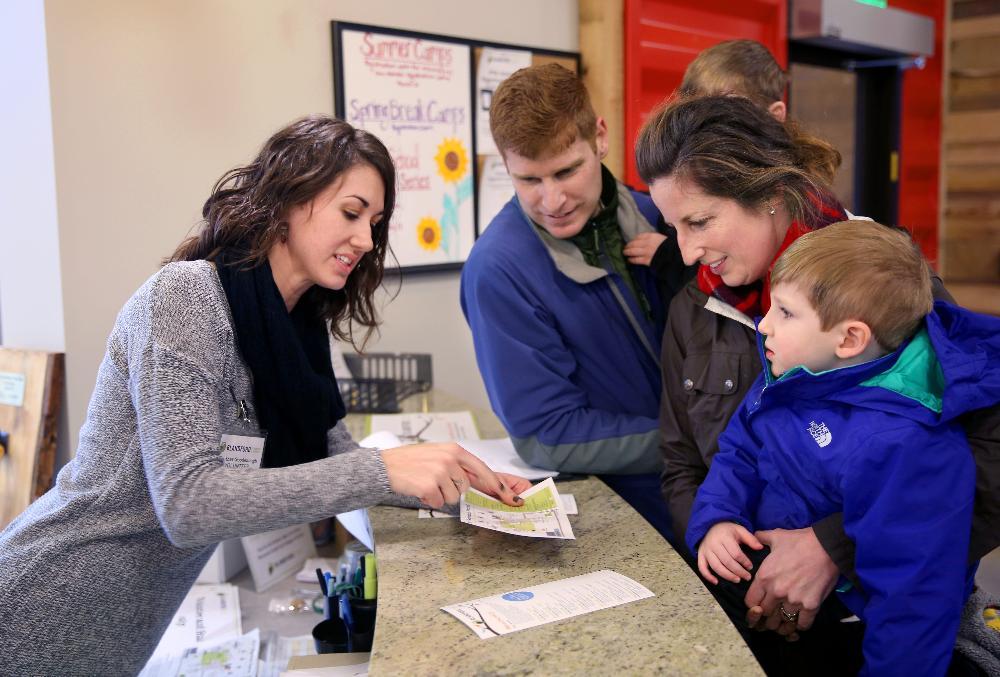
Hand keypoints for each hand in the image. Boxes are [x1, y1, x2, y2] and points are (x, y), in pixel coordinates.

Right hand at [380, 443, 525, 508]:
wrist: (384, 466)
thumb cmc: (411, 462)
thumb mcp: (437, 454)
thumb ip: (458, 465)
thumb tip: (478, 481)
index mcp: (454, 449)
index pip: (482, 469)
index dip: (497, 485)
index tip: (511, 497)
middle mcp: (450, 458)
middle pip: (465, 486)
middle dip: (452, 490)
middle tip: (435, 483)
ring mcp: (440, 471)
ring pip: (453, 496)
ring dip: (439, 495)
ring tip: (425, 484)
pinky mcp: (430, 484)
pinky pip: (438, 502)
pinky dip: (429, 500)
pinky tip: (418, 489)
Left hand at [623, 232, 667, 265]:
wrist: (675, 255)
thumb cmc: (670, 246)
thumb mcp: (661, 237)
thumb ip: (653, 237)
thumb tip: (643, 239)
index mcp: (651, 236)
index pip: (639, 236)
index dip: (634, 240)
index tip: (631, 242)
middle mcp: (647, 243)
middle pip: (634, 244)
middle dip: (628, 246)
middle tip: (625, 248)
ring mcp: (646, 252)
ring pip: (633, 251)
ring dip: (627, 252)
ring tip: (625, 253)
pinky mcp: (647, 260)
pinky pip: (636, 260)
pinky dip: (632, 260)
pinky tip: (629, 260)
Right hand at [697, 522, 763, 584]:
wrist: (710, 526)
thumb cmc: (727, 530)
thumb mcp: (740, 530)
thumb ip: (750, 539)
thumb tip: (760, 547)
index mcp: (724, 537)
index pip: (735, 553)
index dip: (744, 561)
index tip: (750, 567)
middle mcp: (713, 544)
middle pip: (727, 561)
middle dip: (738, 571)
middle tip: (747, 577)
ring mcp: (706, 550)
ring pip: (716, 566)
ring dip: (727, 575)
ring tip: (737, 580)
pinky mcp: (701, 555)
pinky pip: (702, 567)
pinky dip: (708, 576)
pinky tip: (716, 582)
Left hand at [743, 527, 838, 634]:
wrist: (826, 546)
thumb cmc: (800, 541)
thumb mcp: (776, 536)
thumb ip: (761, 538)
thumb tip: (755, 538)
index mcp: (764, 577)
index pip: (750, 602)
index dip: (753, 605)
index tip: (759, 604)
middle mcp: (776, 591)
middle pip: (765, 615)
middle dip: (767, 616)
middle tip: (772, 614)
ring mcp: (794, 600)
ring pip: (782, 622)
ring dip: (782, 623)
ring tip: (784, 621)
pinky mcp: (811, 605)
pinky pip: (802, 624)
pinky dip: (800, 625)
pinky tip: (800, 621)